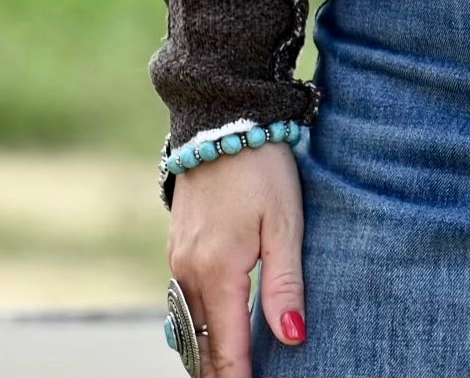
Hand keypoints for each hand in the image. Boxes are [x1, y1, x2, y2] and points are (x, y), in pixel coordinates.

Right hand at [165, 142, 306, 376]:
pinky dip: (199, 323)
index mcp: (217, 273)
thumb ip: (286, 283)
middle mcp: (188, 273)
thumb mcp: (285, 224)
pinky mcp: (178, 244)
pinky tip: (216, 330)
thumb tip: (291, 337)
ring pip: (189, 324)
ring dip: (207, 351)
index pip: (225, 348)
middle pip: (201, 344)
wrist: (222, 119)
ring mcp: (178, 259)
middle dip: (220, 372)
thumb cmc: (262, 169)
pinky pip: (184, 300)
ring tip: (233, 369)